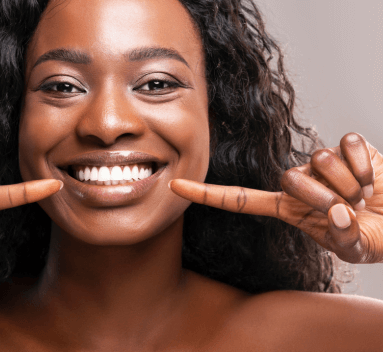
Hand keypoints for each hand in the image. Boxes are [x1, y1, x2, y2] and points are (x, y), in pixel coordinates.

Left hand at [170, 132, 382, 263]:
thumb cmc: (371, 237)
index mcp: (288, 208)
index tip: (175, 187)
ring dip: (350, 185)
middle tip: (348, 209)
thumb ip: (343, 237)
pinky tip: (375, 178)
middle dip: (323, 198)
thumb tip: (339, 213)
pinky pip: (349, 145)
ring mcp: (322, 162)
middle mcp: (299, 180)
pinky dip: (368, 166)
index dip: (207, 194)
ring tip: (363, 196)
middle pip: (288, 178)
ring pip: (319, 160)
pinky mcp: (348, 146)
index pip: (239, 199)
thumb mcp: (354, 248)